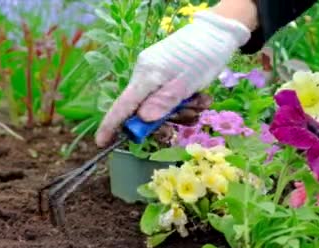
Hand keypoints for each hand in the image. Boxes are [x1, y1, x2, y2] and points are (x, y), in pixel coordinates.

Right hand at [95, 10, 251, 146]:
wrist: (217, 34)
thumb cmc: (202, 56)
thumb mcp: (186, 82)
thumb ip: (164, 102)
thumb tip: (142, 119)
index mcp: (146, 76)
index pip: (123, 105)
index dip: (111, 125)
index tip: (101, 143)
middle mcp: (146, 77)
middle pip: (146, 112)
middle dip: (169, 120)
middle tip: (192, 117)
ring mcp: (156, 77)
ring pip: (162, 108)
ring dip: (183, 112)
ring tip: (202, 102)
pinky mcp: (167, 77)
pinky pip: (170, 99)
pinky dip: (186, 103)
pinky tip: (201, 97)